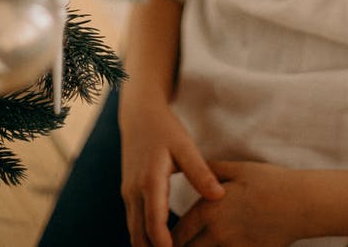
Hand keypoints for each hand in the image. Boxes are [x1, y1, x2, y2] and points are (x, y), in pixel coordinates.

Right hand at [119, 95, 222, 246]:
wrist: (138, 114)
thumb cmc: (165, 129)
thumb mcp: (185, 146)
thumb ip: (200, 172)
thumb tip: (219, 196)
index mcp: (150, 181)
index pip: (154, 224)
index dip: (165, 246)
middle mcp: (134, 191)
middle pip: (140, 236)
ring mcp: (128, 194)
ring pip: (134, 232)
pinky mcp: (128, 194)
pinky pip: (134, 223)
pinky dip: (145, 237)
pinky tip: (163, 245)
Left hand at [171, 160, 300, 246]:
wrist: (300, 204)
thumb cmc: (269, 182)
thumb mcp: (238, 169)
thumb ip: (212, 171)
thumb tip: (194, 170)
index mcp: (211, 209)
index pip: (180, 230)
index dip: (169, 236)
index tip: (164, 238)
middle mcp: (218, 232)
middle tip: (171, 245)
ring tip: (191, 246)